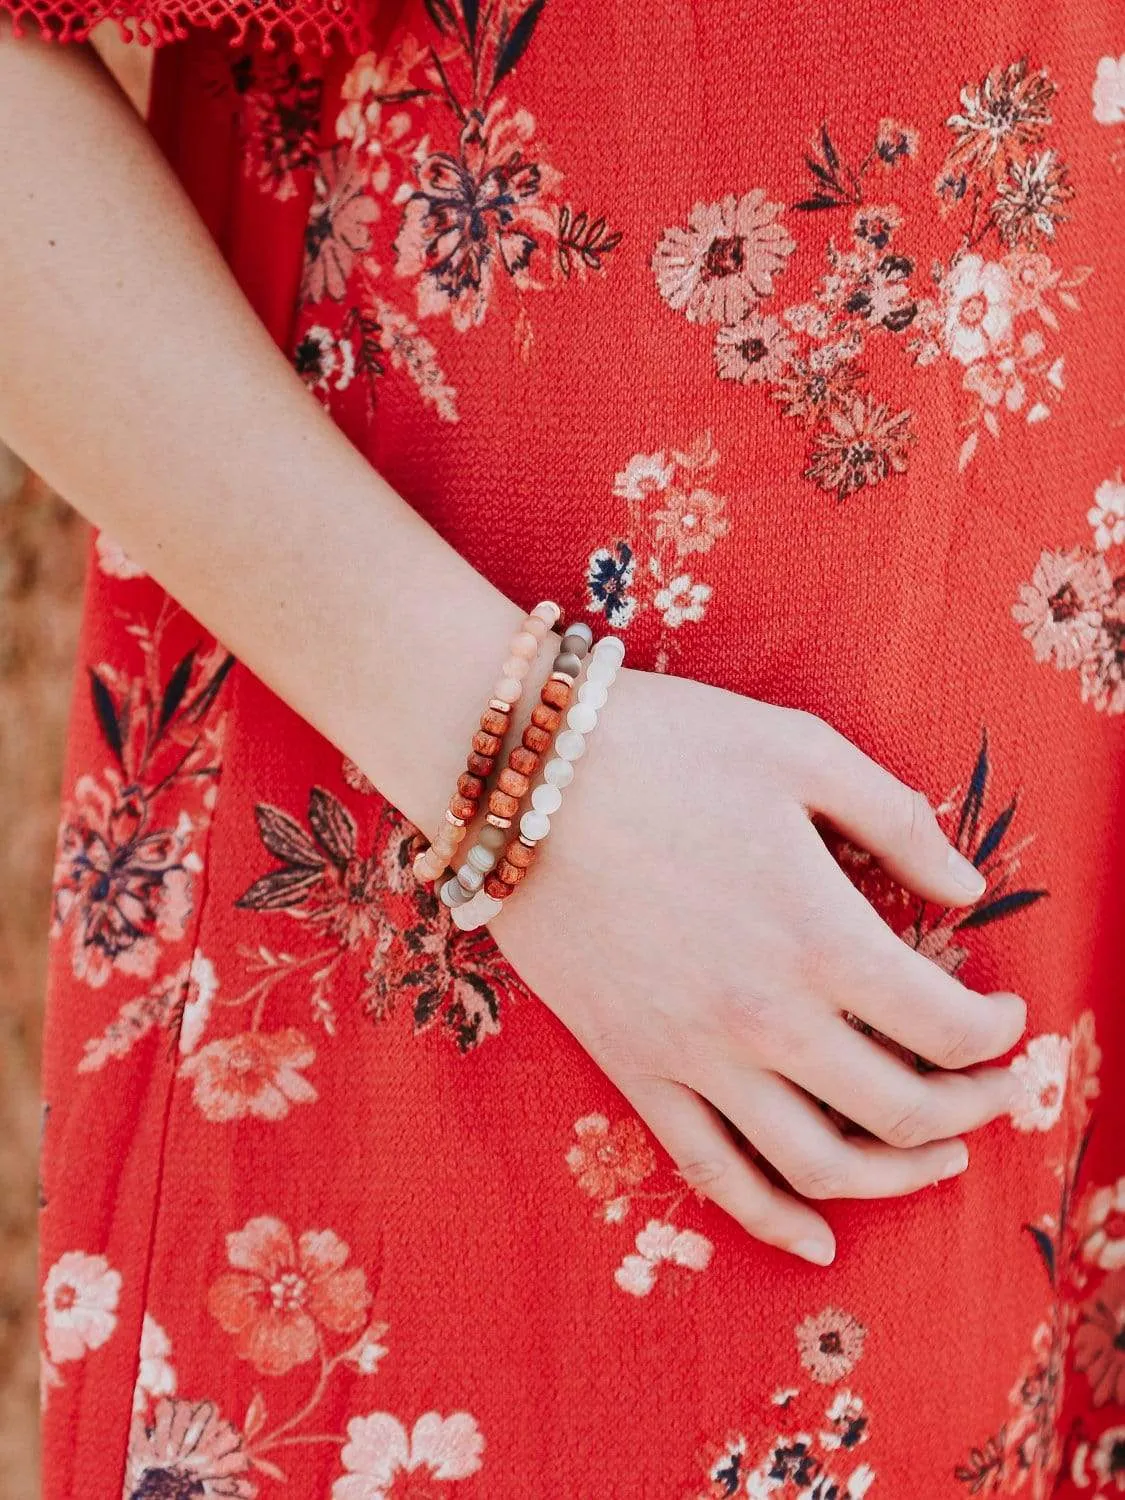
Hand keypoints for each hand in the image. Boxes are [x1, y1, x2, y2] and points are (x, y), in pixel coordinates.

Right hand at [493, 668, 1024, 1265]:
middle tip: (992, 1089)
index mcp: (823, 936)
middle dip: (971, 1109)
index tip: (1007, 1012)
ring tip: (939, 1162)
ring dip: (898, 1179)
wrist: (521, 776)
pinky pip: (713, 1174)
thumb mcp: (801, 752)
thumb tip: (968, 888)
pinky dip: (773, 1221)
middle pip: (904, 1110)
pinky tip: (817, 1241)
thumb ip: (898, 821)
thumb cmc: (665, 746)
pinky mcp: (635, 1070)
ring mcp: (696, 1058)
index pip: (948, 1028)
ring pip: (822, 1165)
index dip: (998, 1033)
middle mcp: (769, 1019)